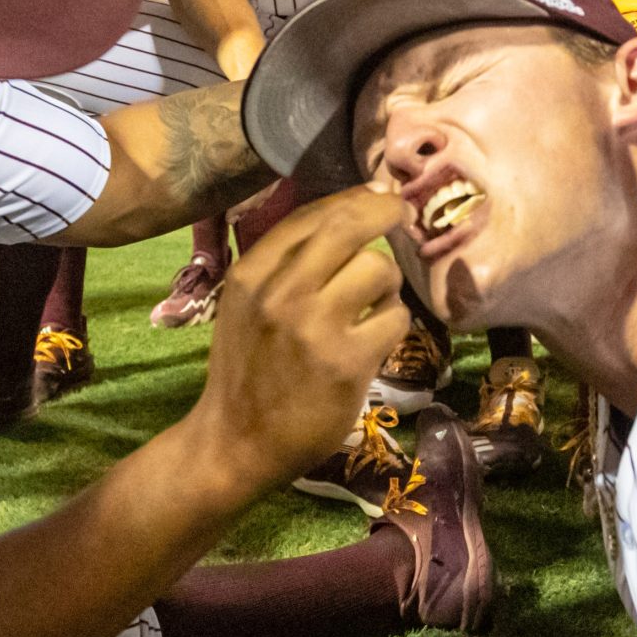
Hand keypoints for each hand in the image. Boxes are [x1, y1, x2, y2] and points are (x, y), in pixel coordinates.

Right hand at [186, 186, 408, 488]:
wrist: (235, 442)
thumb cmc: (247, 369)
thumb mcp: (245, 305)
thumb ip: (283, 264)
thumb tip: (348, 212)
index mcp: (251, 274)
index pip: (310, 216)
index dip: (355, 198)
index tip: (381, 194)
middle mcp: (280, 293)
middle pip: (349, 227)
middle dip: (385, 214)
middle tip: (401, 215)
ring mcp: (315, 327)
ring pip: (380, 270)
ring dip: (388, 286)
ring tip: (373, 307)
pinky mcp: (347, 361)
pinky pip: (396, 318)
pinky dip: (394, 325)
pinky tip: (375, 341)